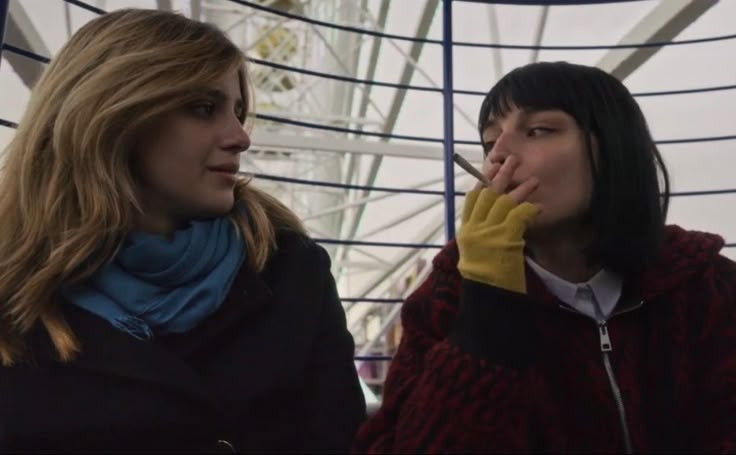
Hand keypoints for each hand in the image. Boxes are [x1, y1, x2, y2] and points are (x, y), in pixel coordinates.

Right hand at [457, 156, 539, 293]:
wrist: (488, 296)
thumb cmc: (486, 280)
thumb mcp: (479, 254)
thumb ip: (485, 236)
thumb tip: (496, 222)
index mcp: (466, 232)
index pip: (472, 200)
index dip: (482, 182)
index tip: (490, 169)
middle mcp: (474, 229)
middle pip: (487, 194)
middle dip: (500, 175)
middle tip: (512, 161)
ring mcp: (489, 232)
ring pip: (504, 201)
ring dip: (520, 189)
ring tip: (534, 180)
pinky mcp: (505, 238)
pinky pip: (518, 215)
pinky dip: (529, 209)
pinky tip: (539, 206)